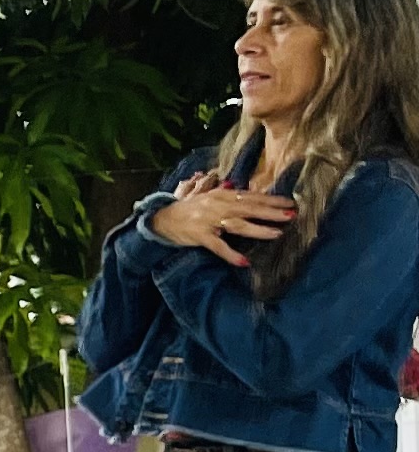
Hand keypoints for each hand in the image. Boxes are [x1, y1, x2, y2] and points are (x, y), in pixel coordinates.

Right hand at [148, 171, 296, 267]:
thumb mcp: (206, 195)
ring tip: (277, 234)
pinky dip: (230, 255)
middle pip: (249, 208)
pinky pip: (218, 247)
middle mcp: (217, 205)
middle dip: (271, 212)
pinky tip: (243, 262)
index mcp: (221, 195)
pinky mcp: (200, 236)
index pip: (251, 196)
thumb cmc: (187, 208)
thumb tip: (241, 189)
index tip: (290, 203)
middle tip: (291, 215)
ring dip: (258, 229)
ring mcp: (208, 221)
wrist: (161, 219)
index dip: (271, 200)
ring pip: (238, 225)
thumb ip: (225, 193)